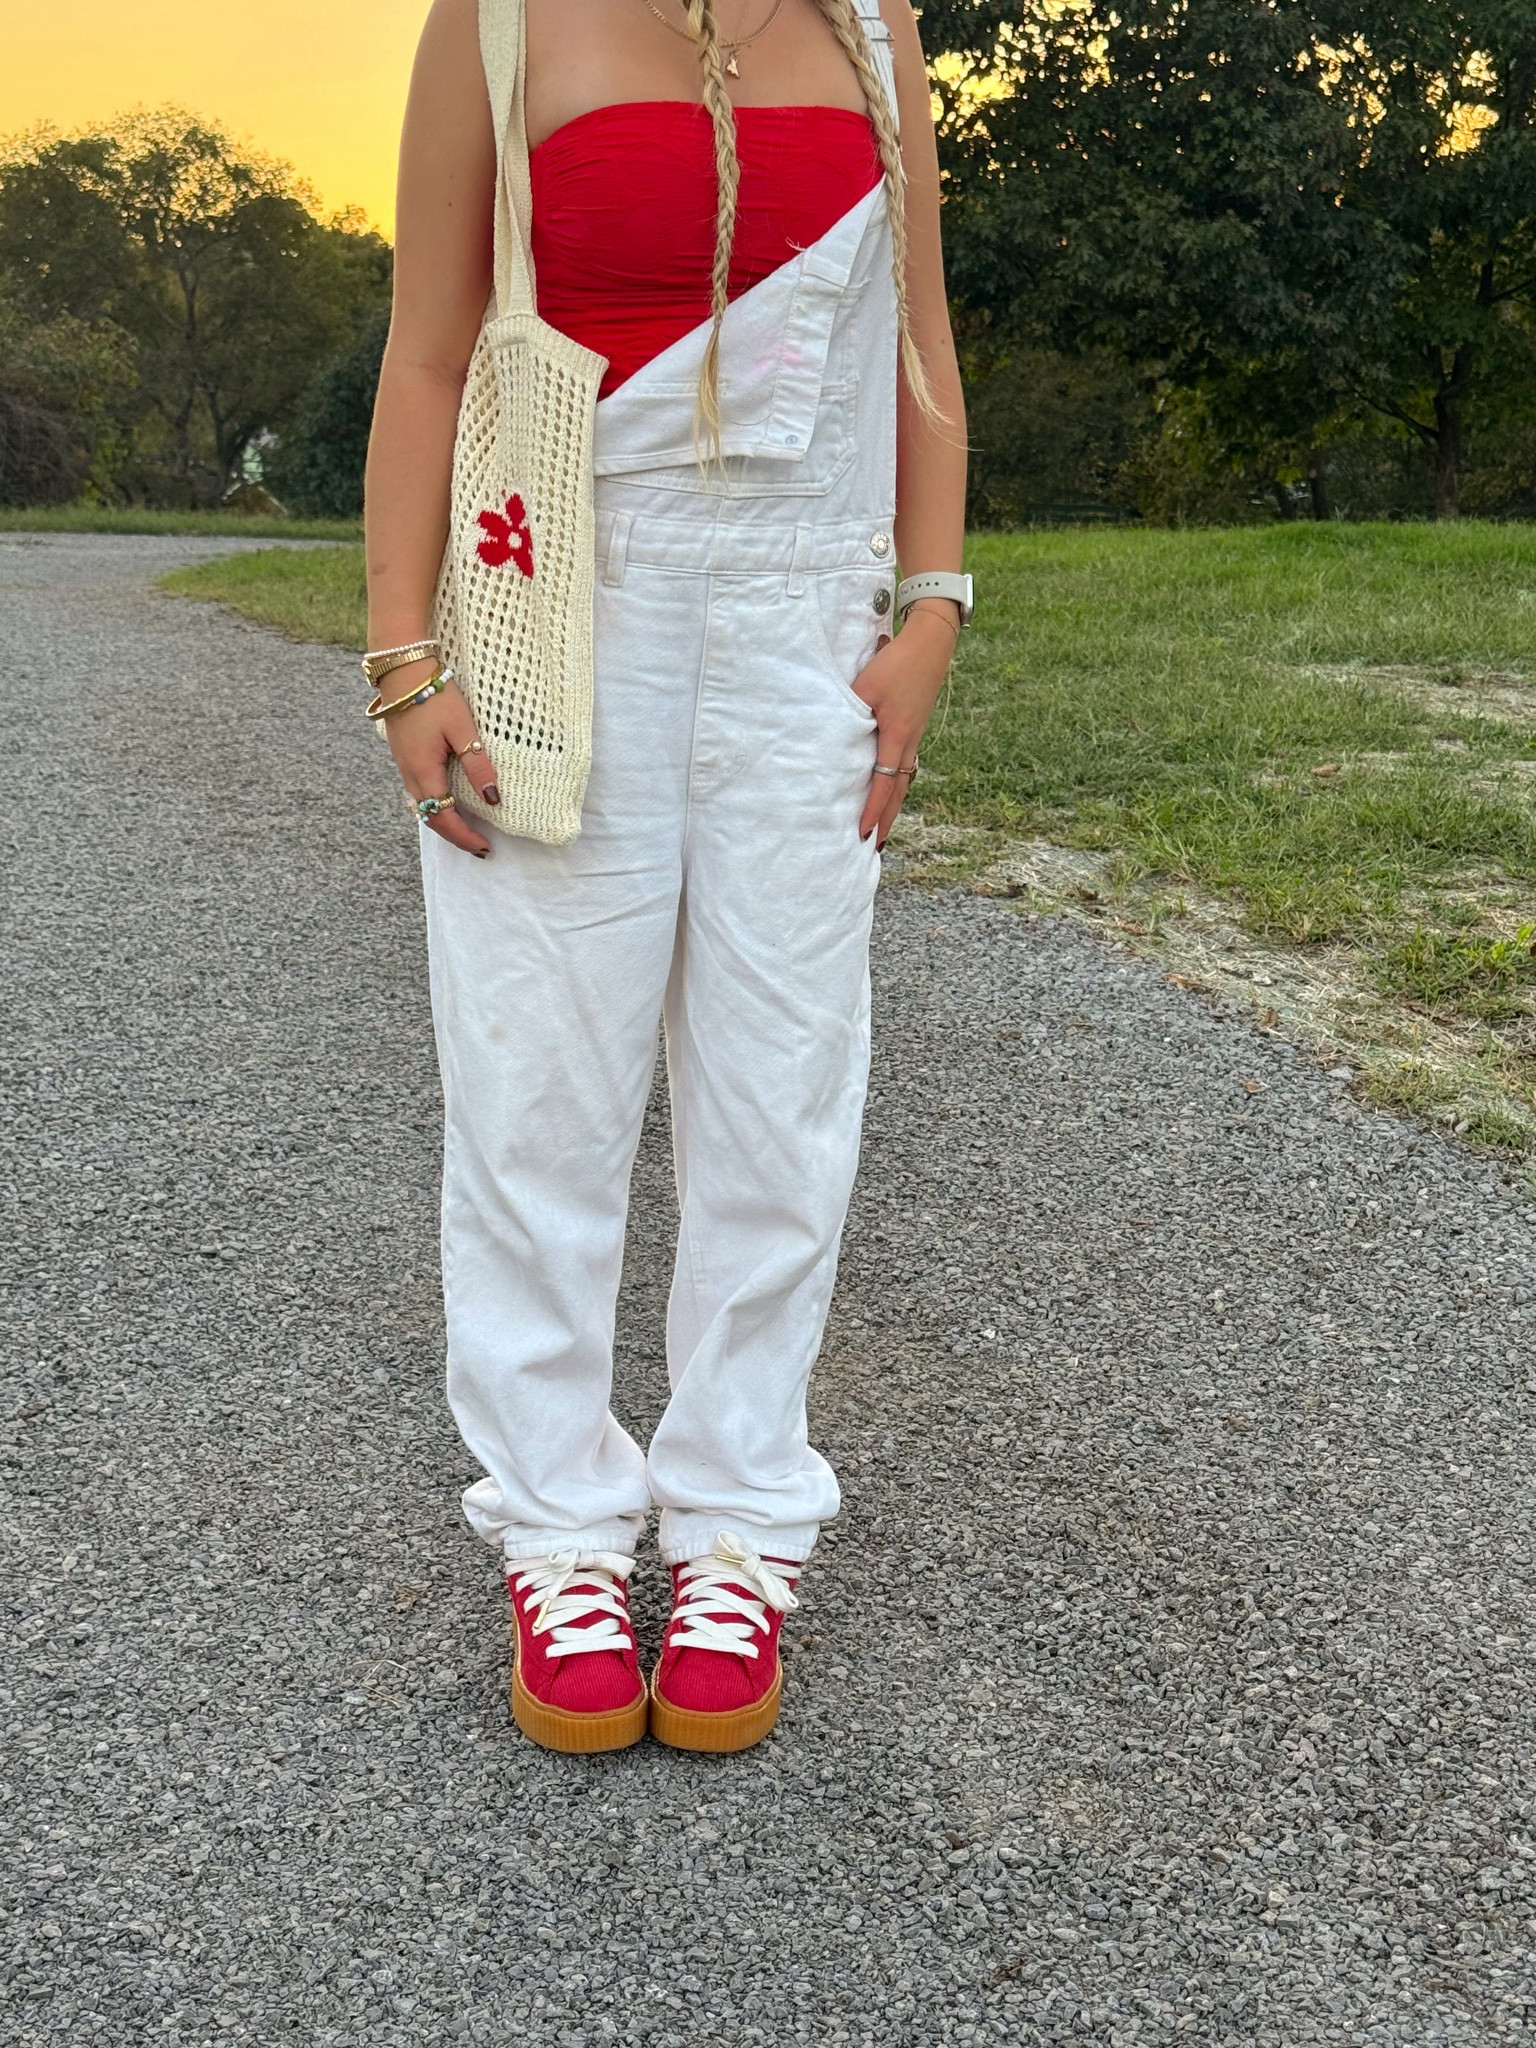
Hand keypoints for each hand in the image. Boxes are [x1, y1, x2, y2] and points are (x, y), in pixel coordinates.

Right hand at [379, 657, 499, 857]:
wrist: (401, 671)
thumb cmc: (433, 694)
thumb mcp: (463, 730)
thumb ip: (477, 766)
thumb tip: (493, 799)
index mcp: (424, 771)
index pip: (443, 817)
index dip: (464, 837)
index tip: (485, 847)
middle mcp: (409, 774)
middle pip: (430, 817)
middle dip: (455, 835)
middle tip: (480, 846)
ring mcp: (402, 765)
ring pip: (422, 806)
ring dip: (444, 821)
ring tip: (467, 828)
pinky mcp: (403, 755)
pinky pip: (418, 791)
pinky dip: (434, 805)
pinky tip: (449, 801)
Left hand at [853, 604, 958, 849]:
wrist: (930, 644)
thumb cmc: (896, 663)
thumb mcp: (865, 686)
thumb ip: (848, 712)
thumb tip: (832, 738)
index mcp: (897, 737)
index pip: (883, 784)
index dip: (873, 810)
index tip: (863, 833)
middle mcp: (909, 743)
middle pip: (898, 792)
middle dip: (886, 820)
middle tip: (876, 847)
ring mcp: (915, 737)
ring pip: (903, 780)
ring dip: (893, 806)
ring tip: (883, 828)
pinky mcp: (914, 728)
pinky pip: (904, 766)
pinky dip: (897, 785)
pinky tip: (889, 790)